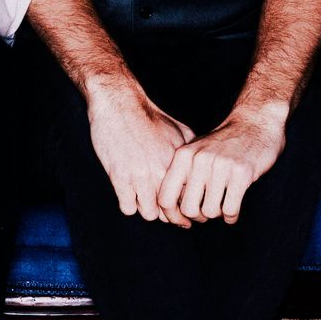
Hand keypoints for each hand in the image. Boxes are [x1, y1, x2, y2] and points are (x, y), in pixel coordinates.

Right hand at [85, 81, 195, 225]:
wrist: (119, 103)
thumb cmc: (147, 115)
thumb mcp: (178, 129)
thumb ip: (191, 150)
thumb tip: (202, 167)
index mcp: (177, 162)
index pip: (189, 199)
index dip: (189, 210)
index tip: (188, 214)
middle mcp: (161, 172)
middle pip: (171, 212)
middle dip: (171, 216)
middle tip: (169, 215)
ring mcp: (140, 176)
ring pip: (150, 214)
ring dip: (148, 210)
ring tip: (148, 202)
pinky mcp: (120, 177)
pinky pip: (128, 208)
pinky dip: (129, 205)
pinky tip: (130, 195)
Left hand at [157, 108, 286, 225]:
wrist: (254, 124)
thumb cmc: (223, 144)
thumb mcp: (196, 151)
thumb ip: (182, 176)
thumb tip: (172, 211)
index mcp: (183, 156)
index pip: (165, 198)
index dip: (173, 216)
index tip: (183, 222)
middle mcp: (199, 160)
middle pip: (189, 209)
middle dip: (200, 217)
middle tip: (208, 211)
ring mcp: (220, 166)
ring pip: (211, 212)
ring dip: (218, 214)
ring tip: (223, 205)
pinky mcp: (241, 173)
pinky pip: (230, 209)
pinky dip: (232, 215)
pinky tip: (233, 209)